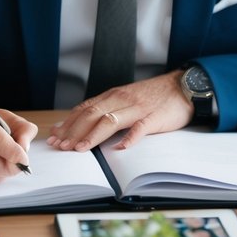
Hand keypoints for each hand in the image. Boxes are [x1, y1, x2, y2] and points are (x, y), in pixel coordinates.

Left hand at [47, 71, 191, 151]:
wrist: (183, 87)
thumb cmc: (153, 97)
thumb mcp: (125, 99)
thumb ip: (107, 110)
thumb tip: (82, 125)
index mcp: (113, 96)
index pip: (84, 109)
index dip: (67, 123)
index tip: (54, 137)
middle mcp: (121, 100)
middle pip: (91, 115)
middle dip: (73, 131)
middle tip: (60, 146)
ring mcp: (137, 108)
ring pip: (110, 120)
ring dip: (92, 135)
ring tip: (80, 149)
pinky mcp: (154, 117)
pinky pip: (140, 128)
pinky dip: (129, 138)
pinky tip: (120, 148)